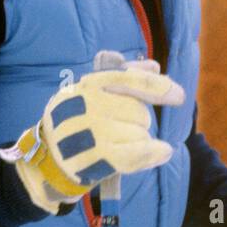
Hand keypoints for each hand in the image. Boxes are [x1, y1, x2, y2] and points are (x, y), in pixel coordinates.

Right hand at [0, 58, 184, 212]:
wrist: (47, 160)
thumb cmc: (76, 123)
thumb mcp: (92, 93)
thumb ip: (123, 76)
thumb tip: (153, 66)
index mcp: (88, 84)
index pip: (129, 79)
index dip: (157, 86)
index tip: (178, 95)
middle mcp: (88, 104)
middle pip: (138, 110)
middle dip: (138, 121)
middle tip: (120, 130)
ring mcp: (92, 131)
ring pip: (139, 132)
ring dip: (137, 140)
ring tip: (115, 144)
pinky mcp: (96, 156)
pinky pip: (137, 153)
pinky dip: (153, 153)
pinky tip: (162, 151)